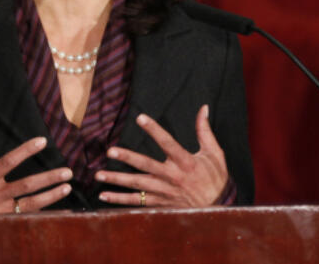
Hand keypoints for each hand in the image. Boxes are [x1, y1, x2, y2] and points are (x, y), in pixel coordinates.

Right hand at [0, 122, 72, 214]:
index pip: (8, 161)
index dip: (25, 151)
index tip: (42, 141)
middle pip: (26, 185)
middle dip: (48, 178)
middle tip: (66, 171)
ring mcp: (2, 211)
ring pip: (30, 203)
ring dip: (50, 196)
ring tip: (67, 187)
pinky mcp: (5, 222)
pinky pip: (28, 218)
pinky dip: (46, 215)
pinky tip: (61, 211)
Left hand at [95, 105, 227, 207]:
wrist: (218, 208)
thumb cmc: (215, 178)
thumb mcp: (214, 153)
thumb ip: (205, 131)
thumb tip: (203, 108)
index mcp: (186, 162)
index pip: (167, 142)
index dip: (154, 130)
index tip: (140, 118)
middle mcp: (173, 177)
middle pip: (147, 166)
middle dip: (128, 158)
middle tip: (111, 151)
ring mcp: (164, 192)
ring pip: (137, 185)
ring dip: (118, 180)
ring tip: (99, 175)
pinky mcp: (160, 204)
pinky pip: (137, 202)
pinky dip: (120, 200)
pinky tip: (105, 196)